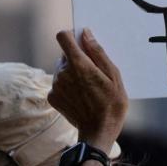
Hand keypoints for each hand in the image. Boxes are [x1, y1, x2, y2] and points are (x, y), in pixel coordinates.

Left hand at [49, 29, 127, 154]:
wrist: (99, 131)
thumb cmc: (112, 102)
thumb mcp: (113, 74)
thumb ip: (97, 52)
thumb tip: (86, 34)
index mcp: (78, 65)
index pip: (63, 37)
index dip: (72, 36)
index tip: (83, 41)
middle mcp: (62, 73)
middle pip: (66, 54)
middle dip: (79, 57)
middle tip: (95, 71)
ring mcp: (55, 86)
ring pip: (62, 68)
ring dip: (74, 71)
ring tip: (90, 86)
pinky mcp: (52, 97)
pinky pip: (59, 82)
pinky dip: (69, 84)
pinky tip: (82, 94)